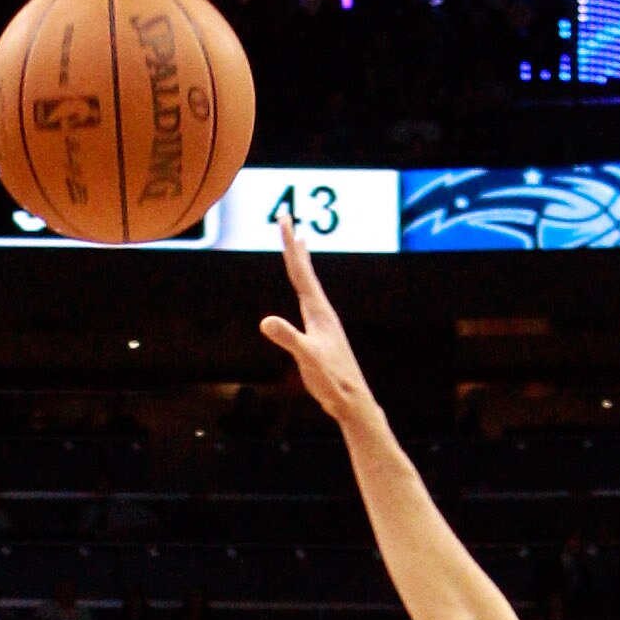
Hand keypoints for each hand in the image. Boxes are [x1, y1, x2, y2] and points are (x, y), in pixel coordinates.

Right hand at [259, 215, 374, 425]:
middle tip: (286, 218)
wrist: (353, 401)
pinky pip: (309, 302)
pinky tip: (305, 294)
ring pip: (309, 285)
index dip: (290, 245)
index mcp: (318, 312)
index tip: (284, 219)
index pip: (301, 271)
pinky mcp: (322, 335)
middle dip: (293, 245)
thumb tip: (266, 321)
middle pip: (305, 271)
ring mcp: (324, 323)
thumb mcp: (307, 359)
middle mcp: (322, 312)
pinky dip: (304, 288)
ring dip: (301, 263)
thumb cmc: (332, 382)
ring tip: (299, 245)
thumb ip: (288, 339)